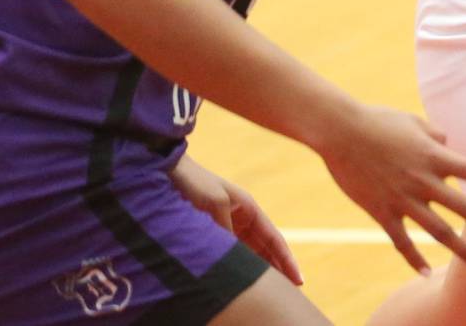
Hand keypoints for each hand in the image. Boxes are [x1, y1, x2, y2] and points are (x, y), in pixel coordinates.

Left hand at [169, 153, 302, 284]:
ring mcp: (225, 226)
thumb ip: (227, 230)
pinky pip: (227, 254)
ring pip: (247, 254)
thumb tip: (232, 258)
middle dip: (277, 269)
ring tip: (268, 292)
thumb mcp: (215, 203)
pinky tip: (238, 282)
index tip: (299, 280)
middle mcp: (240, 218)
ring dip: (257, 270)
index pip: (274, 239)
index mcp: (248, 208)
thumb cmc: (194, 182)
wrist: (167, 172)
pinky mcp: (209, 232)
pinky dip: (237, 267)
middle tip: (290, 293)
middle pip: (264, 249)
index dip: (287, 260)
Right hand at [316, 104, 465, 275]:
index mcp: (435, 155)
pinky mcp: (381, 212)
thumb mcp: (415, 123)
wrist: (339, 130)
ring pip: (439, 231)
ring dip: (463, 251)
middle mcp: (424, 180)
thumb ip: (437, 136)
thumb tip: (449, 144)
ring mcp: (403, 199)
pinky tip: (427, 273)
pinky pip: (402, 241)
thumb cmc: (379, 120)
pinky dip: (415, 258)